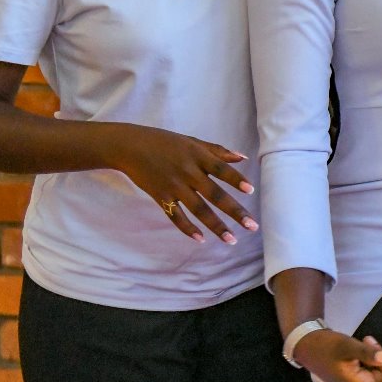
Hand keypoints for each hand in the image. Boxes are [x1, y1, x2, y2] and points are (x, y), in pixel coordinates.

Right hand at [98, 122, 256, 242]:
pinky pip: (175, 216)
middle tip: (252, 226)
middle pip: (215, 195)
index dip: (236, 180)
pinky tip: (200, 239)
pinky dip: (187, 228)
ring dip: (216, 226)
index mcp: (198, 157)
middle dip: (234, 212)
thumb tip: (243, 158)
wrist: (130, 146)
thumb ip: (218, 151)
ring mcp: (174, 186)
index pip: (222, 170)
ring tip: (231, 239)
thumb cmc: (165, 142)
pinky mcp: (160, 197)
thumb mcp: (193, 142)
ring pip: (198, 210)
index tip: (251, 191)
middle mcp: (188, 173)